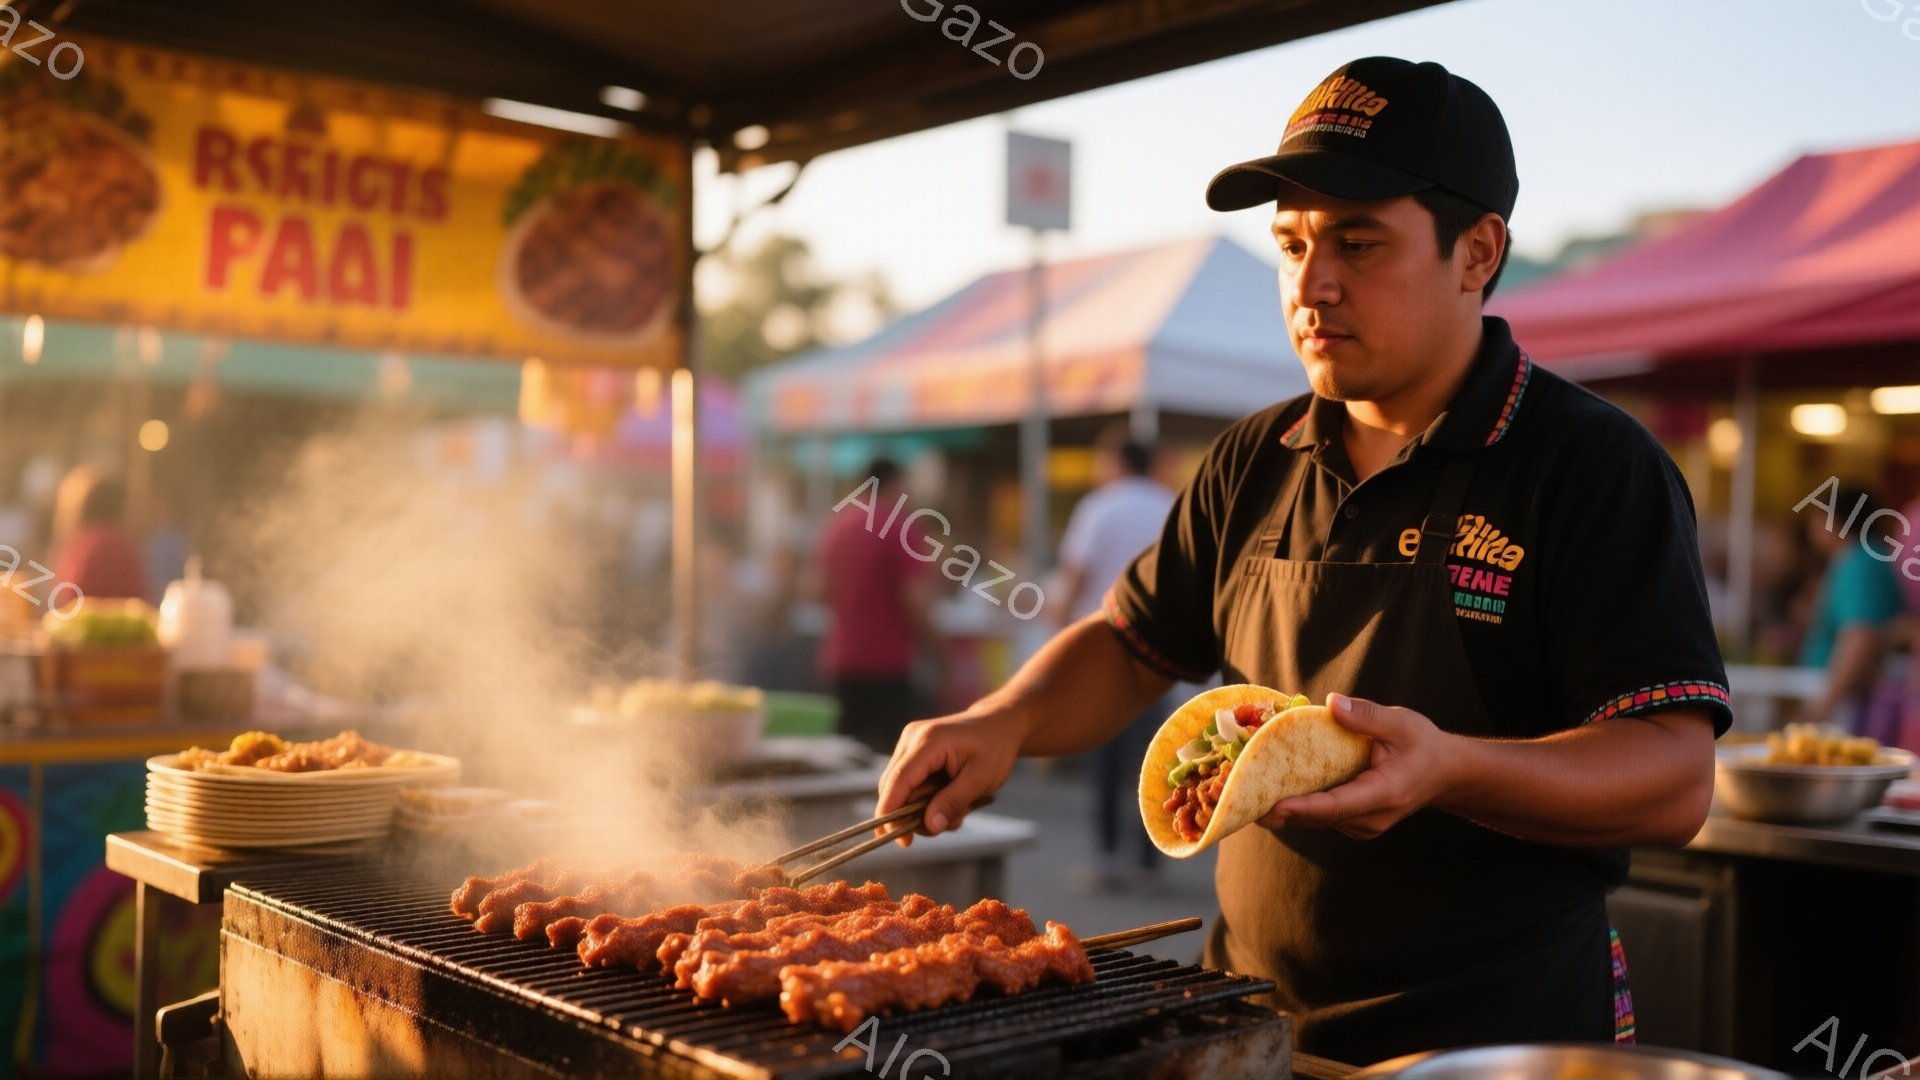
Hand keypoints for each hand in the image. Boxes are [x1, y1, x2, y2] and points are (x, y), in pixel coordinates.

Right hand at [874, 707, 1024, 846]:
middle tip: (948, 822)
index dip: (893, 814)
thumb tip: (929, 826)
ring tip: (958, 809)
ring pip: (902, 790)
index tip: (902, 842)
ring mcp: (910, 744)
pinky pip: (910, 785)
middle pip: (894, 788)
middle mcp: (911, 739)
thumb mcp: (981, 778)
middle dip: (915, 814)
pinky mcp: (913, 752)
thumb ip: (953, 802)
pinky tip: (951, 798)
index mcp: (927, 742)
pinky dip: (927, 799)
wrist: (999, 724)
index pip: (898, 781)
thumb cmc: (995, 747)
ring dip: (925, 808)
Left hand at [1256, 693, 1464, 839]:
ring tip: (1242, 791)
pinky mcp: (1352, 822)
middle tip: (1237, 796)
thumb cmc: (1423, 746)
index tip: (1270, 806)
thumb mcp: (1401, 723)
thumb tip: (1331, 703)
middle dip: (1277, 808)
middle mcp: (1369, 818)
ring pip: (1314, 820)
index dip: (1301, 808)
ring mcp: (1360, 825)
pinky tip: (1267, 787)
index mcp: (1383, 794)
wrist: (1445, 774)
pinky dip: (1295, 804)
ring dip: (1281, 807)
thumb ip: (1367, 716)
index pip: (1335, 806)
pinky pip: (1319, 816)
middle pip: (1316, 818)